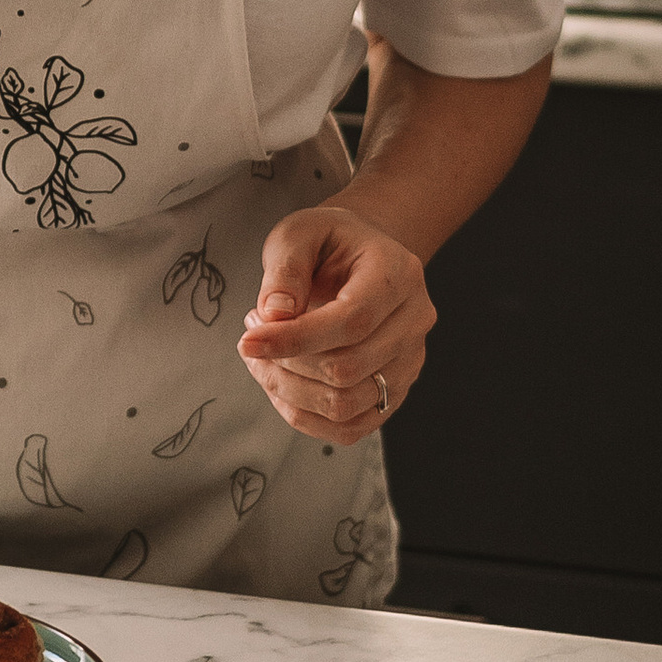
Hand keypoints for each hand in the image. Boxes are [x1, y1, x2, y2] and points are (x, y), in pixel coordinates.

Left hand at [238, 201, 435, 443]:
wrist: (358, 255)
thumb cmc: (327, 242)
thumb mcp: (298, 234)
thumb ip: (285, 270)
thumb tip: (274, 316)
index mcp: (398, 274)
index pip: (351, 321)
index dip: (295, 338)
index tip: (247, 340)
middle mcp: (414, 321)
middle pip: (348, 369)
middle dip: (285, 362)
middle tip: (251, 335)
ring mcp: (409, 361)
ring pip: (346, 405)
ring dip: (289, 391)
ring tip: (263, 356)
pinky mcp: (394, 391)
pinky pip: (350, 427)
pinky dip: (304, 415)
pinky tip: (280, 383)